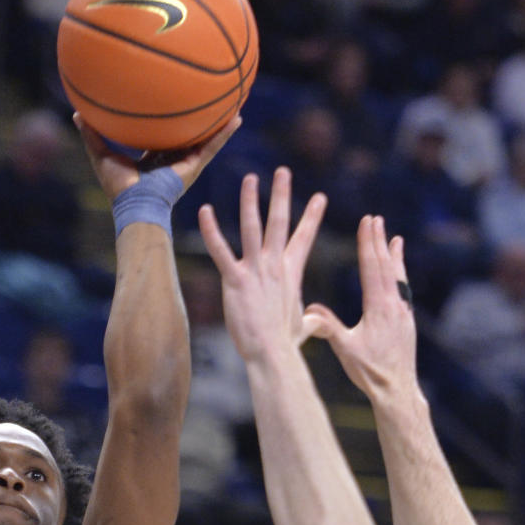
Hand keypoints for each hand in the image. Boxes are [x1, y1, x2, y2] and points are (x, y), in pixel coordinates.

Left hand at [73, 113, 240, 199]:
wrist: (136, 204)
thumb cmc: (118, 187)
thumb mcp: (102, 155)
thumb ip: (92, 134)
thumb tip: (77, 113)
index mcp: (154, 159)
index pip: (163, 138)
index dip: (168, 124)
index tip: (171, 106)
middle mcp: (173, 160)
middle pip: (188, 136)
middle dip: (197, 121)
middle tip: (207, 100)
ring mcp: (186, 163)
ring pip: (206, 139)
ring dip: (220, 123)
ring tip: (234, 103)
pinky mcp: (194, 166)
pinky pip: (213, 145)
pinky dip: (225, 132)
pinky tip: (237, 117)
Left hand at [198, 166, 327, 363]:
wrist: (272, 353)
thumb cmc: (285, 344)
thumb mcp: (303, 327)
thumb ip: (313, 320)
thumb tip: (320, 322)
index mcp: (290, 273)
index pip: (303, 238)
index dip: (311, 217)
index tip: (319, 197)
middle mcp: (274, 266)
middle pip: (280, 222)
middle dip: (282, 194)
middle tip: (282, 171)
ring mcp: (255, 271)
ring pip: (253, 227)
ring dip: (251, 201)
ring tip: (250, 178)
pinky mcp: (235, 280)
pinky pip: (221, 250)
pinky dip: (211, 230)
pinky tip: (204, 211)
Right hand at [302, 213, 419, 403]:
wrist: (397, 390)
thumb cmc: (370, 372)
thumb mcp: (345, 349)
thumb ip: (329, 327)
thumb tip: (310, 309)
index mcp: (378, 308)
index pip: (372, 268)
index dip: (367, 243)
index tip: (366, 222)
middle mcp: (394, 306)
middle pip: (386, 266)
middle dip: (379, 241)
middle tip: (376, 219)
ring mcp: (403, 313)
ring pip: (398, 277)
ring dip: (394, 256)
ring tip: (395, 238)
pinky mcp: (407, 322)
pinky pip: (404, 292)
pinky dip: (401, 276)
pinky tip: (400, 274)